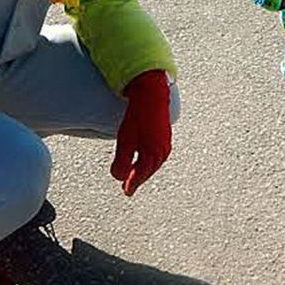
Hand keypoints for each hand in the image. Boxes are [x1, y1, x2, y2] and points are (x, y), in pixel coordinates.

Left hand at [111, 70, 171, 196]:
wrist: (151, 93)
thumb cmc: (138, 116)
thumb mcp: (125, 140)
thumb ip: (123, 161)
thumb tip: (119, 177)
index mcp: (153, 154)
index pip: (141, 175)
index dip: (132, 184)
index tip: (126, 192)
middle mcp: (162, 151)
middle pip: (149, 170)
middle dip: (139, 178)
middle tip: (130, 186)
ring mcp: (166, 143)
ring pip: (154, 163)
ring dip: (145, 170)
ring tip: (137, 174)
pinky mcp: (165, 135)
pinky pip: (158, 154)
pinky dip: (150, 160)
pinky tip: (146, 157)